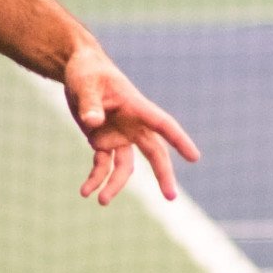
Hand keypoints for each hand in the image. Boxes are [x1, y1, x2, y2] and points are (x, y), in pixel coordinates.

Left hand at [60, 43, 200, 205]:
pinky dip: (95, 178)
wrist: (78, 70)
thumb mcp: (86, 85)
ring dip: (114, 184)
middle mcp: (133, 125)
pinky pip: (103, 165)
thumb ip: (90, 104)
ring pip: (125, 166)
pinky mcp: (104, 141)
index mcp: (136, 107)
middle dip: (163, 175)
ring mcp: (120, 135)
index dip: (178, 140)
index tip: (194, 157)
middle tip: (171, 197)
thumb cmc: (87, 72)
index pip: (162, 124)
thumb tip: (92, 123)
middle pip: (154, 152)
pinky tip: (86, 191)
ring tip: (101, 202)